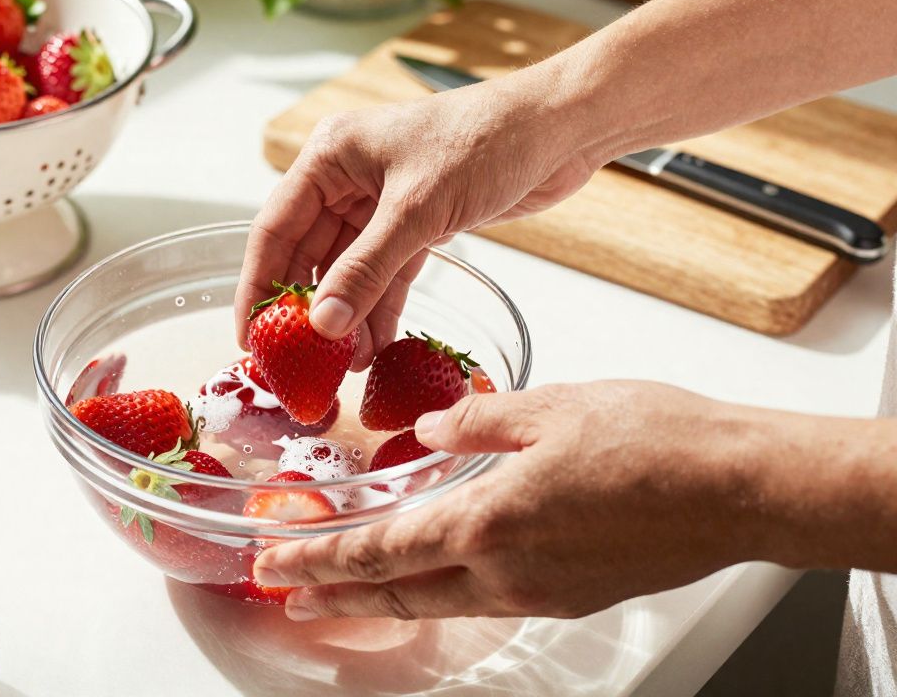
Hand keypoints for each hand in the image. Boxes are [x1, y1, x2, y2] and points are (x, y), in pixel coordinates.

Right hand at [236, 72, 598, 367]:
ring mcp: (383, 201)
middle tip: (296, 364)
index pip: (275, 228)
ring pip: (348, 269)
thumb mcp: (416, 210)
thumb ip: (365, 270)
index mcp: (330, 156)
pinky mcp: (418, 222)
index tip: (250, 337)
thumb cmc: (487, 141)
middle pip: (308, 253)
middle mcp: (348, 177)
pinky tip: (375, 347)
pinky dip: (380, 309)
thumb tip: (322, 326)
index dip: (259, 286)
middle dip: (305, 309)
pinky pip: (386, 274)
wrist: (560, 128)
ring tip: (342, 368)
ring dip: (346, 317)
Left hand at [253, 381, 781, 619]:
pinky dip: (442, 593)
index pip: (377, 551)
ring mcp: (539, 594)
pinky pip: (486, 601)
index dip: (319, 560)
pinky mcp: (571, 596)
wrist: (739, 488)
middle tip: (288, 594)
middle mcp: (505, 572)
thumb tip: (429, 428)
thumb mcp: (549, 407)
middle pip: (398, 595)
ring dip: (385, 600)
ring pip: (440, 605)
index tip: (274, 565)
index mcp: (487, 521)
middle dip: (335, 594)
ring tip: (346, 595)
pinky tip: (438, 576)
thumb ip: (475, 419)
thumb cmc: (654, 441)